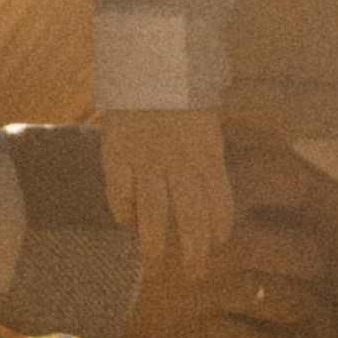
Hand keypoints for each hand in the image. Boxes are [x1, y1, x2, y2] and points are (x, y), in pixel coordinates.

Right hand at [99, 104, 234, 276]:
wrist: (148, 62)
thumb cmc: (181, 99)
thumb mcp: (206, 126)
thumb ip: (207, 162)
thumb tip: (212, 201)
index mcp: (207, 152)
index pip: (220, 200)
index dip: (220, 227)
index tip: (216, 246)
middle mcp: (180, 160)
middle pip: (192, 216)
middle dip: (195, 252)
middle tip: (193, 275)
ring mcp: (147, 158)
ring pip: (155, 211)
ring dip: (156, 244)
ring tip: (155, 268)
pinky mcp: (117, 154)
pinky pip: (121, 192)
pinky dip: (124, 212)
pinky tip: (126, 223)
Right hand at [118, 140, 324, 337]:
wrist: (60, 255)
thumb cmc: (99, 201)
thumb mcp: (147, 166)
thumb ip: (186, 166)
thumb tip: (203, 151)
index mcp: (221, 194)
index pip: (289, 181)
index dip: (296, 188)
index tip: (293, 196)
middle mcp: (232, 244)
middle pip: (305, 253)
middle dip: (311, 257)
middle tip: (306, 260)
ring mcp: (219, 292)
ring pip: (290, 303)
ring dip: (302, 303)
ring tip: (301, 302)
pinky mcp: (198, 332)